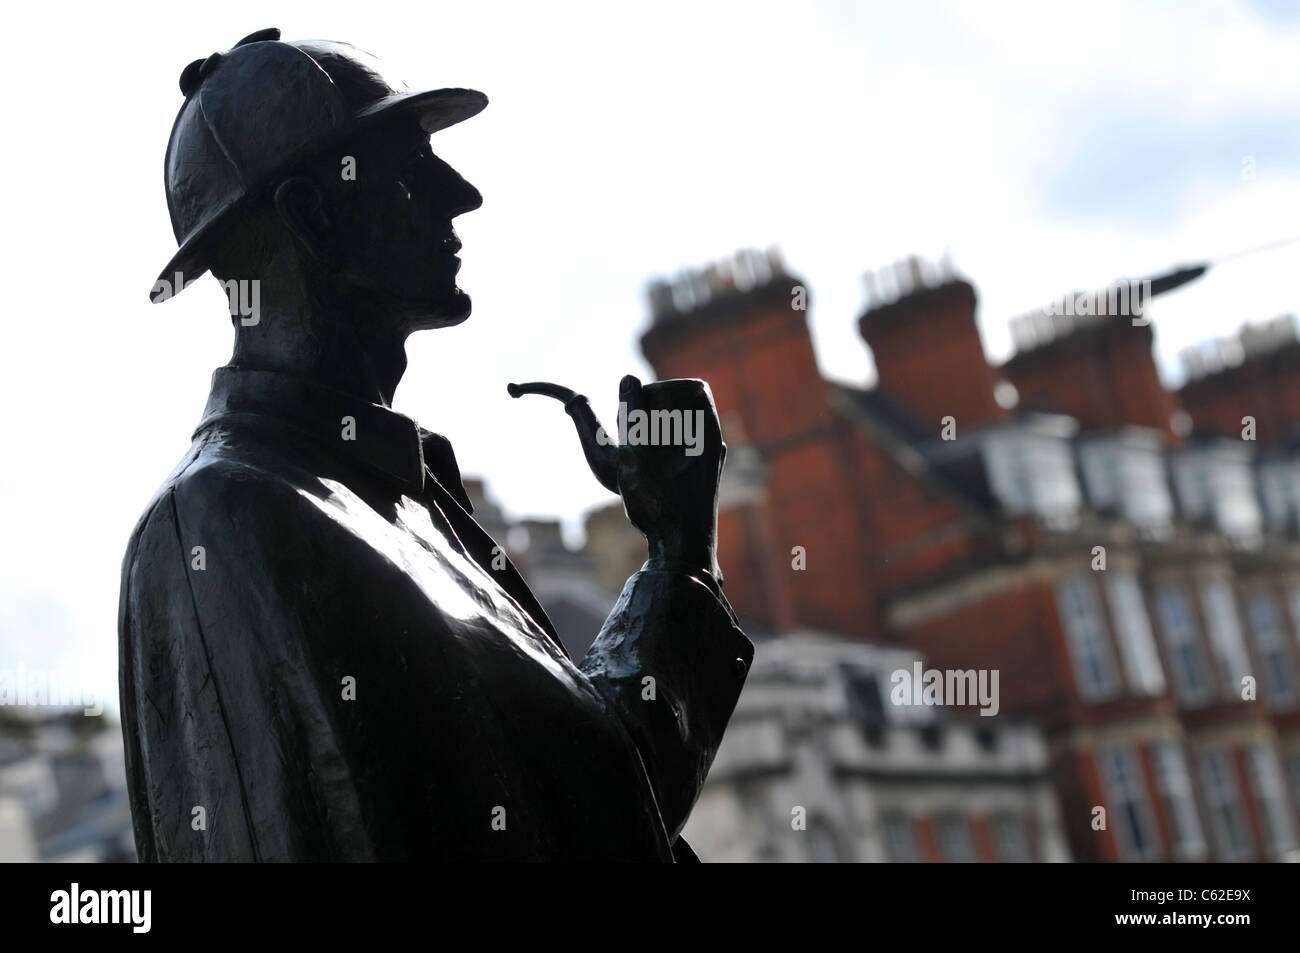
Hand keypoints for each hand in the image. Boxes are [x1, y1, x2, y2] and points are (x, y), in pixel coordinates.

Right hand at [615, 375, 726, 585]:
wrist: (683, 555)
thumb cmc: (660, 504)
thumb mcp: (635, 454)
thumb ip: (631, 413)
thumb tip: (628, 379)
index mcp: (707, 431)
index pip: (693, 387)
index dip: (663, 390)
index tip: (640, 413)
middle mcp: (713, 444)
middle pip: (683, 408)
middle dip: (651, 415)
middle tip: (632, 440)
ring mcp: (707, 465)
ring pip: (678, 433)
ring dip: (651, 438)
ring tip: (636, 462)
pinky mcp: (699, 483)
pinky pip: (677, 455)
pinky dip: (657, 458)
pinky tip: (647, 480)